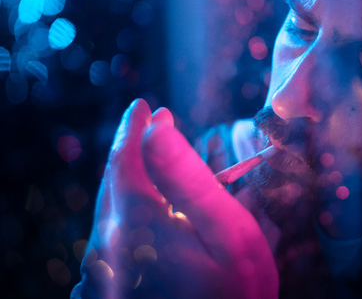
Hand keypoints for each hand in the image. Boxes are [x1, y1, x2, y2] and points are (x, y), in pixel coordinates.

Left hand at [73, 99, 277, 297]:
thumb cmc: (235, 293)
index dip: (135, 129)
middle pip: (113, 184)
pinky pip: (111, 238)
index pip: (125, 159)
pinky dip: (128, 217)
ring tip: (155, 168)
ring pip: (110, 211)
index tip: (146, 106)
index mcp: (134, 224)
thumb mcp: (227, 231)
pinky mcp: (105, 289)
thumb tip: (158, 128)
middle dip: (132, 153)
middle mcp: (105, 246)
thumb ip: (189, 176)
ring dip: (130, 185)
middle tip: (153, 127)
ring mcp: (100, 273)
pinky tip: (151, 218)